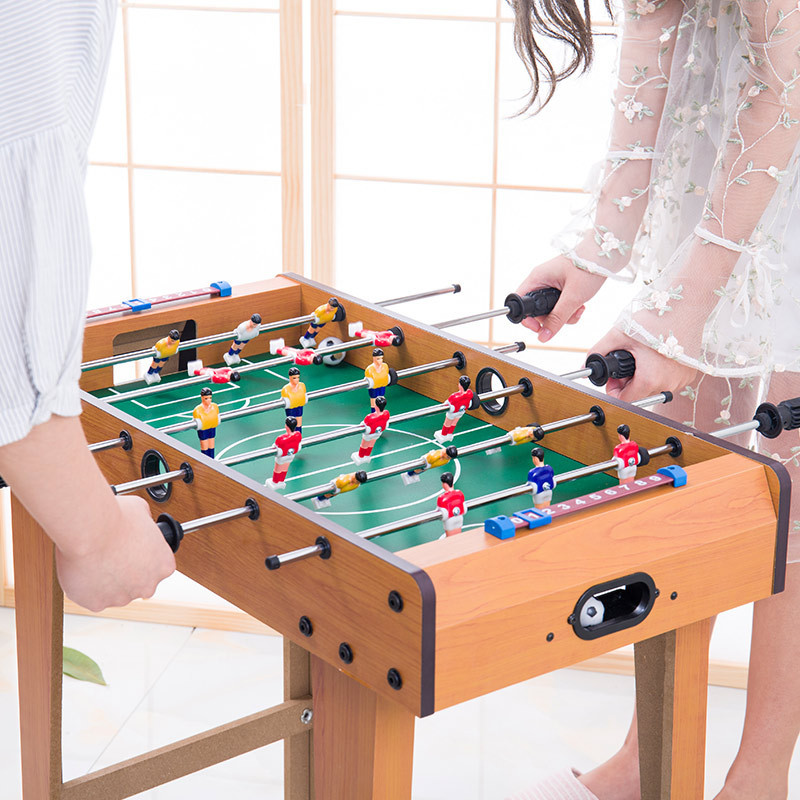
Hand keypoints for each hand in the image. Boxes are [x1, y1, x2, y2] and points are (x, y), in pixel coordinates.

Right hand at [55, 495, 174, 611]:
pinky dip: (88, 588)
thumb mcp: (142, 511)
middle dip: (127, 572)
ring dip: (107, 580)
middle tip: (113, 555)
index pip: (158, 567)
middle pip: (139, 582)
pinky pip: (93, 598)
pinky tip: (85, 571)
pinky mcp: (97, 603)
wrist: (90, 530)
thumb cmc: (116, 518)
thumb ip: (146, 523)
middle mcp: (147, 585)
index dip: (144, 557)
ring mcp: (122, 597)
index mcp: (164, 565)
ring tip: (96, 560)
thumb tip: (142, 521)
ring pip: (115, 592)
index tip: (133, 551)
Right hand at [516, 254, 605, 341]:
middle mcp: (542, 281)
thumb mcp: (573, 297)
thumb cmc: (588, 265)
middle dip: (552, 318)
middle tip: (566, 317)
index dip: (526, 318)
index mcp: (537, 278)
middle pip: (537, 310)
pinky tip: (581, 306)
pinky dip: (570, 310)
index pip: (521, 302)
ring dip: (564, 315)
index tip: (539, 328)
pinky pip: (560, 305)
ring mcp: (552, 283)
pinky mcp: (563, 287)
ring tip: (578, 309)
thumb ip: (557, 318)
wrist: (607, 252)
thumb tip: (544, 337)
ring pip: (550, 310)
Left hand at [590, 328, 697, 402]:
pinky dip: (659, 372)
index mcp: (650, 379)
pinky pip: (669, 380)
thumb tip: (586, 364)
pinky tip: (656, 356)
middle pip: (640, 394)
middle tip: (626, 362)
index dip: (614, 390)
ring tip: (642, 356)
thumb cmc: (656, 318)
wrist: (687, 306)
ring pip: (654, 387)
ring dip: (644, 377)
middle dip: (628, 382)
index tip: (614, 378)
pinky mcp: (689, 373)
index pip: (626, 399)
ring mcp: (682, 380)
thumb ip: (598, 351)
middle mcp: (669, 384)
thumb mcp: (619, 335)